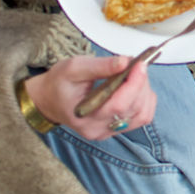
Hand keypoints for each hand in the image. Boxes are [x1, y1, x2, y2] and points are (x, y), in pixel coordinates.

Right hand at [24, 55, 156, 139]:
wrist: (49, 99)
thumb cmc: (59, 83)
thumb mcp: (74, 67)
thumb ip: (100, 66)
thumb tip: (125, 62)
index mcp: (84, 115)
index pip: (118, 105)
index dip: (135, 83)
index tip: (140, 64)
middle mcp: (97, 129)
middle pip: (133, 109)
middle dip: (141, 83)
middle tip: (137, 64)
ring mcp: (108, 132)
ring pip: (142, 114)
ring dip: (145, 92)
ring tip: (134, 75)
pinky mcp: (116, 129)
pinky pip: (141, 117)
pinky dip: (145, 100)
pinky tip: (136, 87)